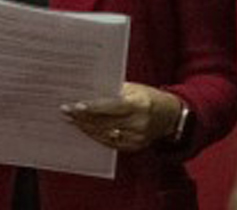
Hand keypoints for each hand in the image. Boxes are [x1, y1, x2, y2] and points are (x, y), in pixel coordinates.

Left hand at [62, 82, 181, 152]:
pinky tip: (85, 129)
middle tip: (66, 112)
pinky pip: (110, 143)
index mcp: (139, 104)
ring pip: (104, 134)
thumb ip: (114, 91)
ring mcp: (137, 137)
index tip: (75, 106)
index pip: (111, 106)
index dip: (92, 108)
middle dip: (83, 118)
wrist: (170, 116)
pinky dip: (96, 136)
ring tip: (72, 120)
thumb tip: (89, 91)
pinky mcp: (134, 147)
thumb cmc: (149, 97)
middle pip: (105, 122)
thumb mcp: (134, 88)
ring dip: (86, 127)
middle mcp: (138, 123)